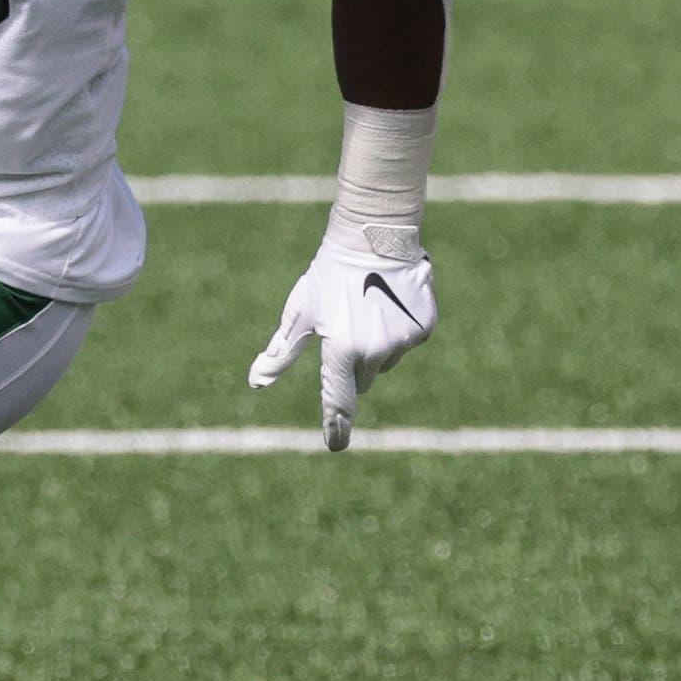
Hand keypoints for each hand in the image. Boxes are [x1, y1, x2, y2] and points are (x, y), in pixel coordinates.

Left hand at [250, 221, 435, 450]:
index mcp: (341, 350)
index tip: (335, 444)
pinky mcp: (424, 328)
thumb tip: (256, 382)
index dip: (336, 425)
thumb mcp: (300, 313)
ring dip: (376, 346)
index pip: (338, 401)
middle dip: (353, 363)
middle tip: (346, 327)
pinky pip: (408, 342)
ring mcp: (403, 341)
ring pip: (385, 360)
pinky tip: (389, 302)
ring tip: (368, 307)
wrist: (374, 236)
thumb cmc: (329, 275)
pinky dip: (398, 329)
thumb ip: (280, 353)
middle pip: (362, 378)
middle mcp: (374, 351)